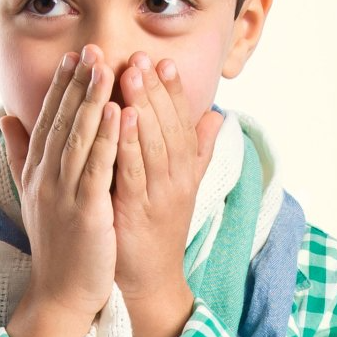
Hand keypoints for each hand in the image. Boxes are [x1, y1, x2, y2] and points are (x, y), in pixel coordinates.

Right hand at [0, 46, 120, 325]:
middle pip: (62, 120)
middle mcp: (46, 178)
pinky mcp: (86, 212)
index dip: (62, 87)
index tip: (74, 56)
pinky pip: (97, 168)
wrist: (60, 294)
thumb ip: (21, 154)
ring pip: (78, 137)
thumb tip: (7, 117)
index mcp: (36, 172)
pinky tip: (119, 112)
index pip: (48, 120)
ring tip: (107, 67)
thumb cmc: (56, 244)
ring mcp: (64, 194)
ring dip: (93, 99)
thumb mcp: (33, 195)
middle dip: (78, 83)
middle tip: (92, 48)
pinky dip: (106, 138)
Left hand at [111, 51, 222, 300]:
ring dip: (144, 106)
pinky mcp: (138, 210)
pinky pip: (135, 170)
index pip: (181, 122)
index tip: (164, 61)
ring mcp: (160, 194)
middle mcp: (177, 179)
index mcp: (184, 170)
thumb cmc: (158, 230)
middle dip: (156, 89)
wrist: (149, 280)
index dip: (173, 92)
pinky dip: (129, 142)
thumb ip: (197, 151)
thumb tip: (216, 115)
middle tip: (144, 56)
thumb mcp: (182, 186)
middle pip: (169, 125)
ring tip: (131, 74)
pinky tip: (120, 118)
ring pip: (154, 143)